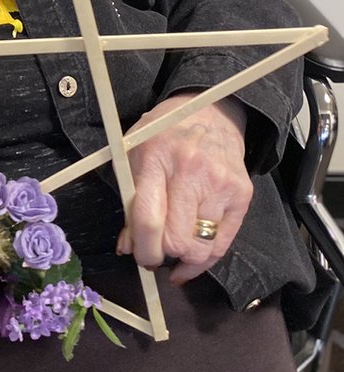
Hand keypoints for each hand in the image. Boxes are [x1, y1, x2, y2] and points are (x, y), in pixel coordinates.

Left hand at [117, 94, 251, 285]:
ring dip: (185, 257)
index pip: (149, 220)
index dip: (143, 250)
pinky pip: (223, 244)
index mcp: (155, 158)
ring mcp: (220, 183)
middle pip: (176, 240)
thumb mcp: (134, 157)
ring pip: (202, 248)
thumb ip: (129, 202)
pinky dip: (206, 257)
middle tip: (156, 251)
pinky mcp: (242, 194)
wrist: (209, 114)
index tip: (141, 257)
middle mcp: (191, 171)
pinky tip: (193, 257)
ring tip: (176, 249)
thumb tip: (128, 248)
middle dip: (162, 255)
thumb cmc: (163, 136)